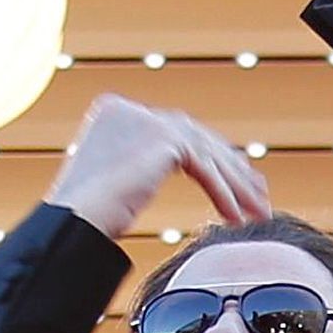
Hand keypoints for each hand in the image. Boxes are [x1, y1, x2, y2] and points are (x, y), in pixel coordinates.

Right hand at [45, 94, 270, 240]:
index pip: (177, 133)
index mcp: (116, 112)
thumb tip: (172, 161)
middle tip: (258, 194)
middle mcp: (131, 109)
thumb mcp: (117, 177)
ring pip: (206, 155)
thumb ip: (142, 161)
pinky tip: (237, 218)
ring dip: (236, 187)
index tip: (237, 179)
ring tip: (258, 212)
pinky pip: (204, 169)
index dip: (212, 158)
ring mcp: (147, 119)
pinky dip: (224, 194)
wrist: (74, 223)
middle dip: (232, 170)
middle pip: (197, 140)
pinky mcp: (163, 138)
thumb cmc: (88, 217)